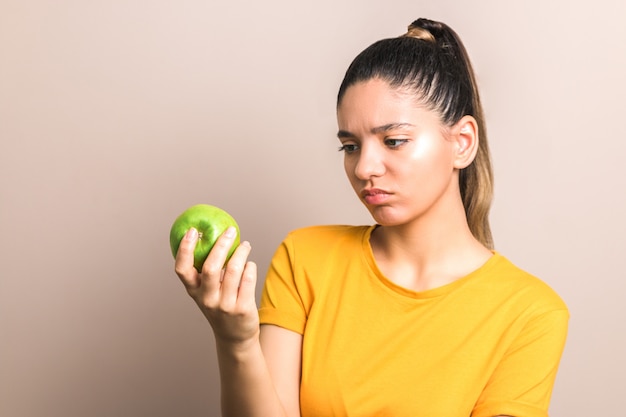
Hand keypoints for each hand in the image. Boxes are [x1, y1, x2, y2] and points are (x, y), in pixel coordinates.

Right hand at [174, 226, 258, 346]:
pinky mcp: (242, 308)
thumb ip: (208, 271)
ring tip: (245, 245)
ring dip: (241, 252)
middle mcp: (207, 299)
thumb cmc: (220, 306)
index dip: (185, 249)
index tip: (192, 231)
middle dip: (221, 244)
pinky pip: (248, 278)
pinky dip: (250, 266)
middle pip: (211, 267)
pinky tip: (250, 264)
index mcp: (194, 291)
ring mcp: (225, 305)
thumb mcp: (207, 292)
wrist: (234, 337)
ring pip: (234, 269)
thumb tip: (216, 237)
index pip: (182, 269)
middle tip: (230, 231)